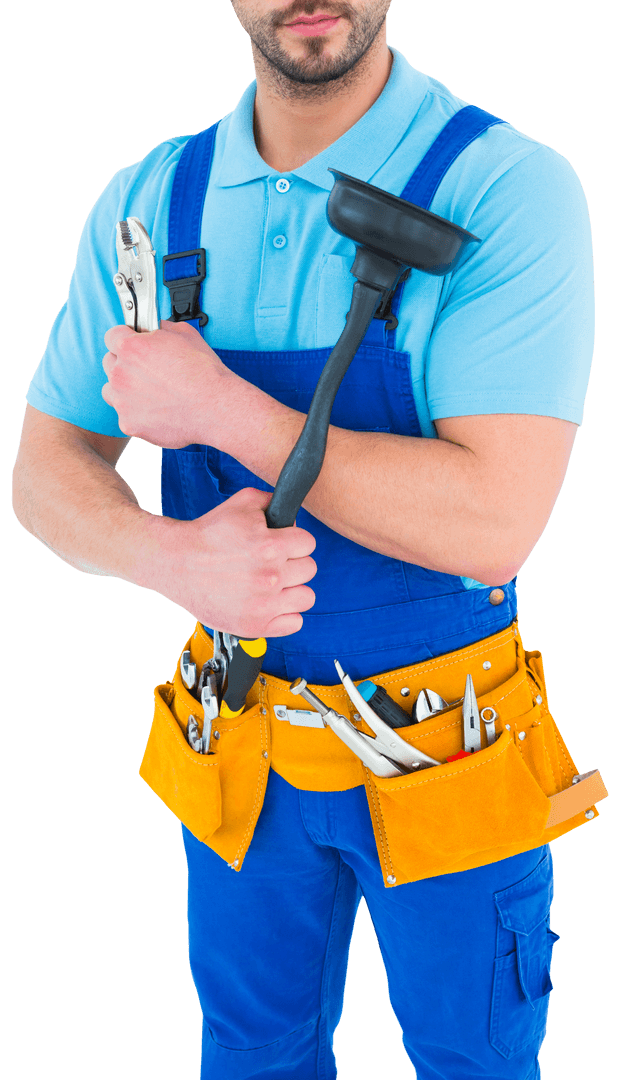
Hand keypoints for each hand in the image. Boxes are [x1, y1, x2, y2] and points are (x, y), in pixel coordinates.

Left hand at [102, 320, 231, 446]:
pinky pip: (125, 415)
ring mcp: (122, 401)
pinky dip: (137, 413)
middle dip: (124, 364)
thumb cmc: (204, 373)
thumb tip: (155, 328)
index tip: (132, 344)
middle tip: (146, 370)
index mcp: (132, 348)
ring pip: (112, 390)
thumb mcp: (185, 334)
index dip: (124, 338)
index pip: (111, 336)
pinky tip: (157, 410)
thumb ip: (161, 328)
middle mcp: (121, 374)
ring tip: (150, 392)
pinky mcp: (129, 423)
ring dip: (125, 389)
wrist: (215, 408)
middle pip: (109, 363)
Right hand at [152, 487, 316, 637]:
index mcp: (270, 546)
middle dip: (293, 563)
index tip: (282, 544)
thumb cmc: (207, 535)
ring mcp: (264, 604)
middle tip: (273, 563)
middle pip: (309, 569)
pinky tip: (270, 603)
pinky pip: (294, 623)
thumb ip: (271, 501)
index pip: (308, 543)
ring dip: (293, 590)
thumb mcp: (241, 504)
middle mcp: (270, 576)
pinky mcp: (255, 625)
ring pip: (306, 597)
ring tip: (274, 585)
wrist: (177, 563)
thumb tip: (290, 510)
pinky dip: (285, 615)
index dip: (295, 541)